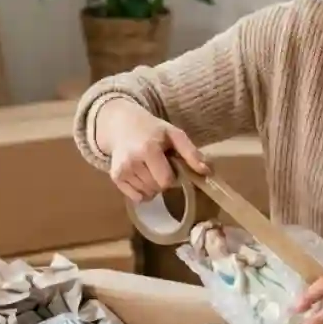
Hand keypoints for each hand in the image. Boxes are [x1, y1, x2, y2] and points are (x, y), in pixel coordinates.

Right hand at [93, 99, 208, 201]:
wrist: (122, 125)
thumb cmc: (152, 130)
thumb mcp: (174, 134)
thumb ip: (191, 152)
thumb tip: (207, 172)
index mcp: (148, 150)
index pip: (166, 181)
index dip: (173, 177)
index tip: (172, 166)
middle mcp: (132, 162)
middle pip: (156, 189)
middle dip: (163, 182)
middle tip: (160, 166)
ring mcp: (121, 171)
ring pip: (147, 194)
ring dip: (153, 187)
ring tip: (150, 169)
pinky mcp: (115, 178)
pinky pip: (135, 198)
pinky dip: (142, 192)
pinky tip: (142, 178)